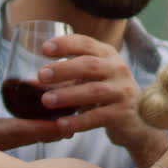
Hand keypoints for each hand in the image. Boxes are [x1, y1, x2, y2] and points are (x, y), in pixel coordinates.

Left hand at [36, 33, 167, 166]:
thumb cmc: (107, 94)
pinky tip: (61, 124)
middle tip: (41, 75)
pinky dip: (78, 121)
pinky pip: (98, 117)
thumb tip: (29, 82)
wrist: (138, 120)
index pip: (86, 43)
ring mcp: (123, 91)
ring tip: (46, 101)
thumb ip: (67, 76)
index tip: (43, 48)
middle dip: (63, 69)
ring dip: (68, 95)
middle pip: (90, 65)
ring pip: (94, 90)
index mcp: (107, 55)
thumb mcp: (92, 78)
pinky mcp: (123, 113)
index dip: (65, 44)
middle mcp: (118, 69)